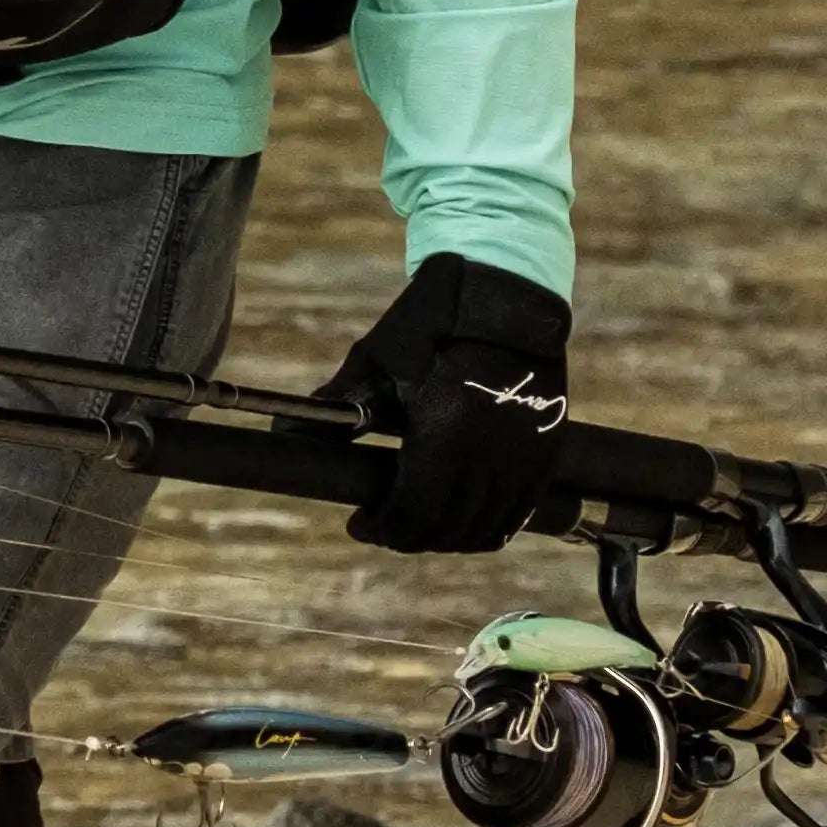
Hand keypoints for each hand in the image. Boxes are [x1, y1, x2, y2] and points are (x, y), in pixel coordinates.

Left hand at [328, 254, 574, 554]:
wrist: (506, 289)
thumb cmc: (434, 320)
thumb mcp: (376, 359)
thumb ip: (335, 408)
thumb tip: (280, 434)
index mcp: (444, 435)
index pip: (410, 515)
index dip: (380, 529)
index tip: (358, 523)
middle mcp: (489, 456)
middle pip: (445, 531)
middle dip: (407, 537)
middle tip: (383, 526)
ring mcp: (523, 458)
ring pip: (483, 531)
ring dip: (446, 538)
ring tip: (419, 523)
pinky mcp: (546, 453)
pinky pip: (516, 515)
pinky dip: (486, 528)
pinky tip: (460, 518)